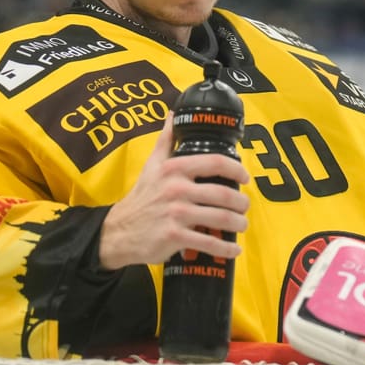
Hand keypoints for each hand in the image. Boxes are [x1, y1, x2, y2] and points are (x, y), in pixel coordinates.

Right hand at [98, 112, 250, 269]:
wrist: (119, 230)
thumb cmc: (141, 197)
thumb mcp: (151, 164)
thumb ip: (166, 140)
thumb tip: (173, 114)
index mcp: (174, 169)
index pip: (215, 162)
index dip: (236, 169)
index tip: (244, 177)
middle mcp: (176, 189)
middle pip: (223, 194)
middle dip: (241, 203)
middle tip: (244, 207)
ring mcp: (176, 214)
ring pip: (220, 218)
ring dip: (238, 224)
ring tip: (242, 225)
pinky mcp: (175, 237)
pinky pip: (208, 243)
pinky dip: (225, 248)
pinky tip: (233, 249)